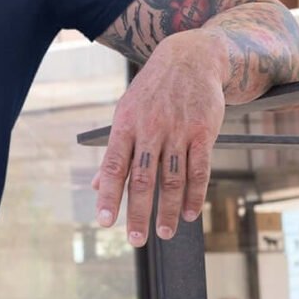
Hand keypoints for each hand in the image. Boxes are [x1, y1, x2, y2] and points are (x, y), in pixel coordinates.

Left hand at [92, 32, 226, 245]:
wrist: (190, 59)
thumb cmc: (152, 91)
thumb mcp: (126, 112)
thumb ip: (115, 151)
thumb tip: (96, 185)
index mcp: (125, 125)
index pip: (113, 166)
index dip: (108, 195)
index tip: (103, 221)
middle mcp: (149, 129)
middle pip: (142, 178)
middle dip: (137, 212)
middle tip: (135, 240)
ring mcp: (177, 131)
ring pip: (171, 179)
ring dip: (168, 210)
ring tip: (164, 233)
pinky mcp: (203, 133)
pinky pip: (199, 170)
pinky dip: (194, 195)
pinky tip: (190, 213)